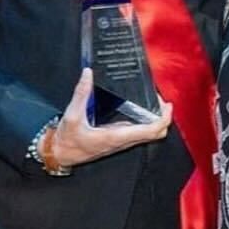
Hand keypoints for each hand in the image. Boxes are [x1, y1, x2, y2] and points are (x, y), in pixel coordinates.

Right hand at [48, 68, 172, 168]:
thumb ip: (81, 93)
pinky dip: (146, 121)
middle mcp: (123, 141)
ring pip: (149, 134)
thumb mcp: (72, 115)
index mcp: (116, 136)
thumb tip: (88, 73)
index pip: (150, 131)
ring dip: (156, 119)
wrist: (61, 154)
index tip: (167, 105)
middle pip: (155, 134)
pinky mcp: (118, 139)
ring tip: (155, 101)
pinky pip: (140, 132)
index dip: (163, 119)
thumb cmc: (68, 139)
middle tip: (161, 100)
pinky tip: (142, 107)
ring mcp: (122, 141)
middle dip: (163, 117)